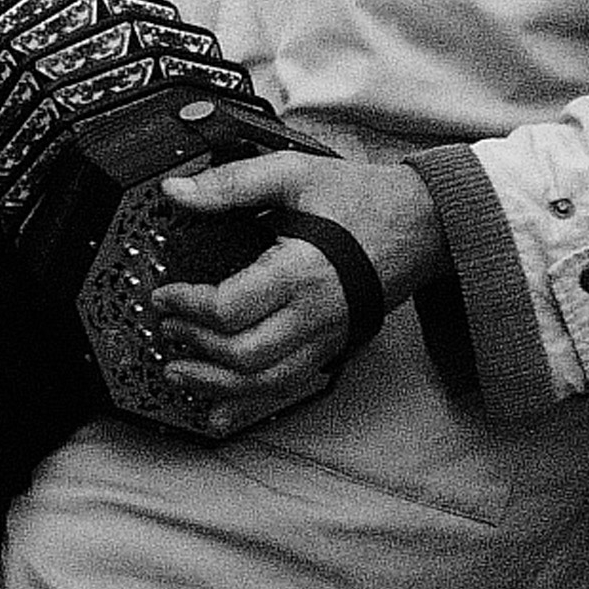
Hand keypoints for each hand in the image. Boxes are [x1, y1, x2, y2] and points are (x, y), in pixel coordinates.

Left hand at [148, 153, 446, 434]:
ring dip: (216, 386)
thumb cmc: (361, 199)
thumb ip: (232, 183)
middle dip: (196, 347)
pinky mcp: (332, 346)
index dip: (187, 305)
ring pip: (265, 382)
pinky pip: (289, 386)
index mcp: (299, 272)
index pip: (231, 308)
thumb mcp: (292, 173)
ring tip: (178, 373)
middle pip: (245, 355)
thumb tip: (177, 191)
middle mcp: (313, 315)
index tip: (164, 294)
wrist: (424, 224)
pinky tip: (220, 414)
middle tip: (165, 328)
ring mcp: (325, 337)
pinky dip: (250, 405)